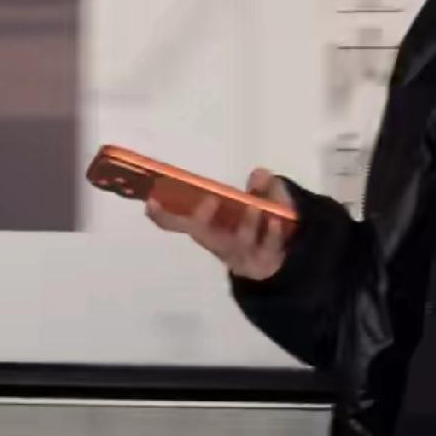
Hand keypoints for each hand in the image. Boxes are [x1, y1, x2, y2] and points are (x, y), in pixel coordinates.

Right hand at [145, 168, 291, 280]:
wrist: (284, 262)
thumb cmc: (262, 226)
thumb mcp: (264, 200)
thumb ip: (262, 187)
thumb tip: (260, 174)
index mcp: (209, 227)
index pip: (179, 222)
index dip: (163, 216)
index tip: (151, 203)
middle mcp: (220, 242)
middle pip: (203, 234)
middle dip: (202, 219)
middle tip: (208, 200)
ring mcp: (241, 254)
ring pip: (238, 241)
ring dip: (245, 224)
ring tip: (254, 207)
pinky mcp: (262, 262)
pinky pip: (265, 248)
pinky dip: (271, 235)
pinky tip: (275, 221)